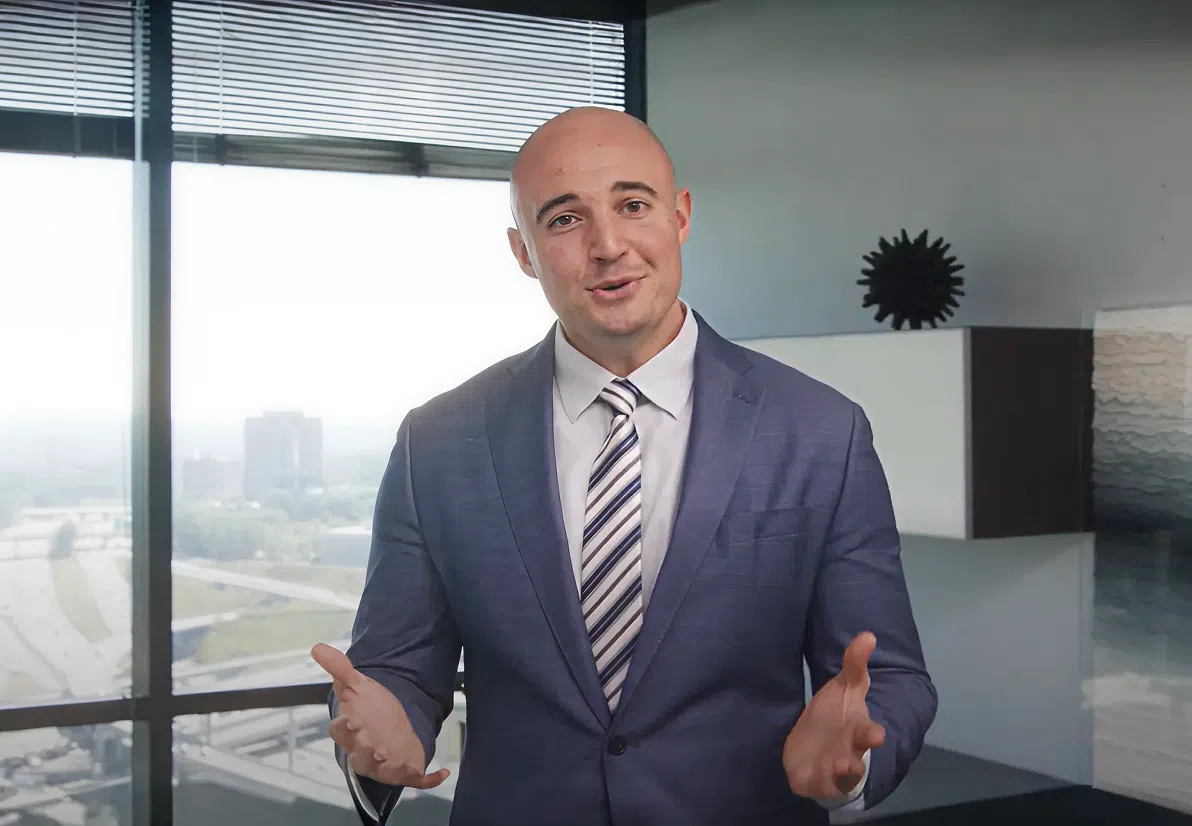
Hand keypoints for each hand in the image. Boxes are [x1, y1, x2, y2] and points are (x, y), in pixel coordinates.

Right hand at [311, 642, 449, 789]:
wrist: (390, 725)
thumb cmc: (369, 707)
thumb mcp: (357, 684)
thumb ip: (339, 668)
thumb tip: (317, 647)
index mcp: (349, 732)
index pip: (340, 731)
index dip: (344, 728)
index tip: (351, 719)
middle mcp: (362, 751)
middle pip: (360, 755)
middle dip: (366, 751)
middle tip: (374, 745)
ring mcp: (383, 764)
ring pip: (383, 771)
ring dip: (390, 768)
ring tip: (398, 760)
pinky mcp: (404, 772)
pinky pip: (415, 779)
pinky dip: (429, 779)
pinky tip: (443, 771)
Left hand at [783, 632, 885, 800]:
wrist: (817, 747)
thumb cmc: (834, 716)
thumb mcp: (843, 688)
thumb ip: (854, 664)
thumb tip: (868, 634)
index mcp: (858, 729)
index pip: (869, 732)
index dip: (873, 734)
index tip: (877, 734)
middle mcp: (850, 752)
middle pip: (857, 759)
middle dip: (857, 761)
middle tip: (849, 762)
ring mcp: (834, 769)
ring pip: (840, 776)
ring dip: (839, 771)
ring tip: (837, 765)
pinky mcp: (816, 780)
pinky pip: (818, 785)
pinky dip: (818, 782)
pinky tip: (811, 777)